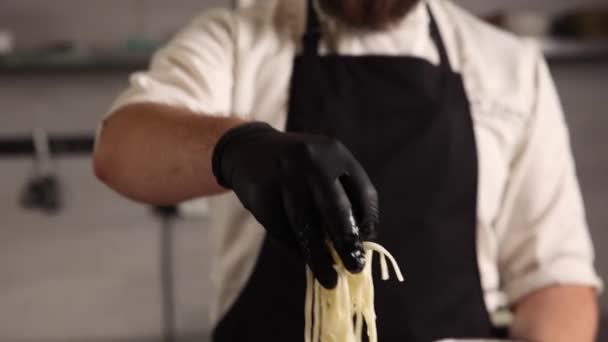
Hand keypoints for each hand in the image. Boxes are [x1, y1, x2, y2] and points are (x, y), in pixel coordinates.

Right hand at [212, 122, 377, 287]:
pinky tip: (303, 255)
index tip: (366, 241)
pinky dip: (295, 247)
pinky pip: (281, 229)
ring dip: (319, 256)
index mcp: (335, 153)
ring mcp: (284, 175)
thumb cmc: (298, 169)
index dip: (368, 220)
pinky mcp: (261, 191)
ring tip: (329, 278)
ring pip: (306, 225)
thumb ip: (343, 196)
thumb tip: (360, 242)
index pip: (363, 191)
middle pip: (335, 208)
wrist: (250, 150)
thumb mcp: (324, 167)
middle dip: (347, 242)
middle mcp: (311, 160)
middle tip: (355, 267)